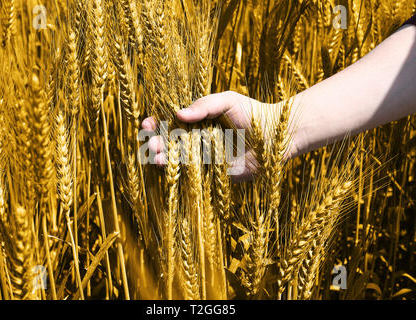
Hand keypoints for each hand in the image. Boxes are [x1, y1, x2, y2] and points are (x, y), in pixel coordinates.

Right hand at [141, 91, 290, 181]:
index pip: (172, 123)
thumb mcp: (227, 100)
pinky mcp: (216, 174)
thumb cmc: (253, 113)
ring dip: (165, 159)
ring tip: (156, 157)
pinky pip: (196, 174)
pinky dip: (182, 172)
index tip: (146, 123)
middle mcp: (199, 140)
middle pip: (171, 143)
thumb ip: (204, 105)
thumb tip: (179, 114)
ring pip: (180, 160)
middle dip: (157, 143)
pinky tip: (171, 169)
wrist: (277, 134)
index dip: (157, 124)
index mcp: (199, 122)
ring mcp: (206, 158)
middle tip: (151, 144)